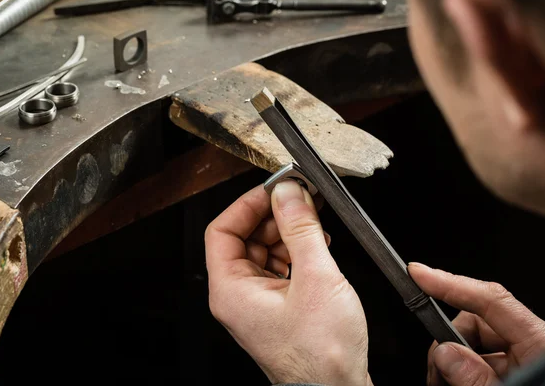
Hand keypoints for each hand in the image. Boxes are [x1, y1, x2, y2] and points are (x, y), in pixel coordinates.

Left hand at [205, 181, 370, 385]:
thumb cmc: (322, 354)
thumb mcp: (315, 278)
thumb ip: (301, 229)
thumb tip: (289, 191)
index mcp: (231, 289)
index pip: (222, 230)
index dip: (248, 204)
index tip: (276, 189)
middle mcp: (237, 296)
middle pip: (244, 238)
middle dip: (274, 217)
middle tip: (303, 201)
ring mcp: (256, 303)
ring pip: (264, 251)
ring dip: (288, 234)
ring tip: (316, 228)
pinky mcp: (276, 307)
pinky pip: (278, 268)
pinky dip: (296, 253)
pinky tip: (318, 249)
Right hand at [409, 263, 544, 385]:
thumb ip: (478, 379)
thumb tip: (444, 352)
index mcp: (543, 345)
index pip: (491, 301)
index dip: (451, 284)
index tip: (418, 274)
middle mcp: (535, 346)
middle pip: (477, 324)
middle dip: (448, 344)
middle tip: (436, 377)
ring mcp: (526, 360)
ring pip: (475, 346)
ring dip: (454, 365)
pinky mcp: (518, 373)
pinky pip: (483, 362)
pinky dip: (466, 374)